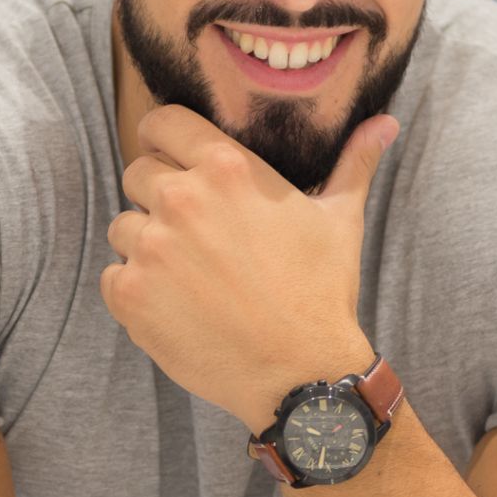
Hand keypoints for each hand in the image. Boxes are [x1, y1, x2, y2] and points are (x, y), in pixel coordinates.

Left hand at [100, 105, 398, 433]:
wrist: (300, 374)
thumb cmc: (321, 291)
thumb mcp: (340, 219)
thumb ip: (354, 163)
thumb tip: (385, 123)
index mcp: (227, 167)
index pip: (162, 122)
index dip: (164, 137)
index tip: (173, 157)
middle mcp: (182, 198)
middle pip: (137, 172)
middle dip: (158, 194)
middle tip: (193, 230)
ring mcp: (152, 246)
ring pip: (123, 225)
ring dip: (146, 243)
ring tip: (188, 272)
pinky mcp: (130, 294)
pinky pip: (111, 274)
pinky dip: (134, 288)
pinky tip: (174, 303)